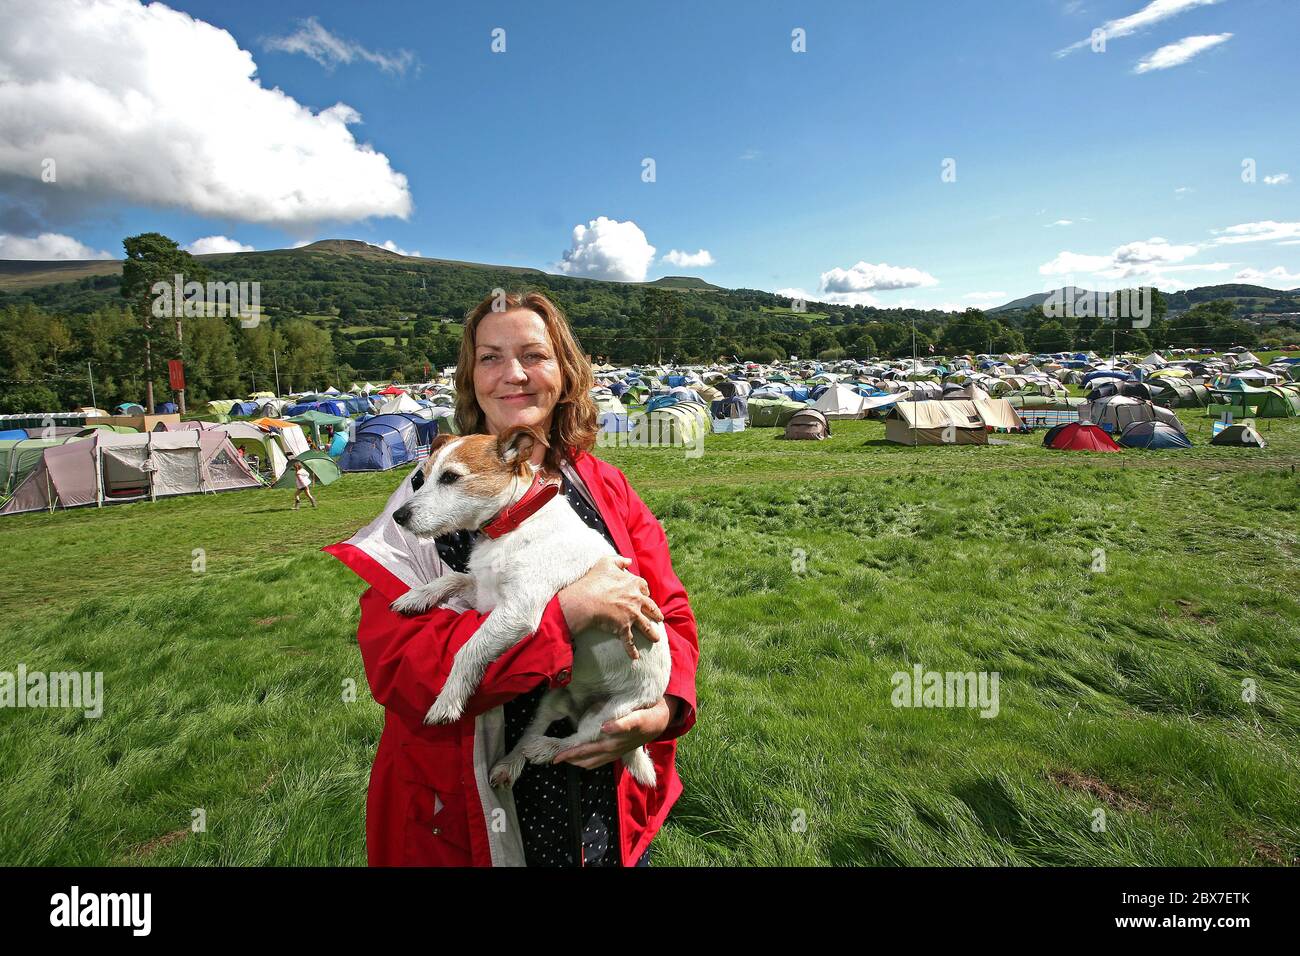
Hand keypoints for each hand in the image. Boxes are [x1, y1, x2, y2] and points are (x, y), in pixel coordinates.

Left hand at [554, 697, 673, 768]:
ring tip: (563, 759)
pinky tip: (579, 759)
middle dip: (570, 758)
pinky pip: (598, 762)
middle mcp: (614, 749)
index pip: (588, 748)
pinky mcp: (617, 752)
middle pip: (587, 758)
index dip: (572, 752)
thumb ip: (623, 723)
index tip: (558, 756)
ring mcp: (615, 752)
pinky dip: (586, 762)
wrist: (661, 721)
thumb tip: (605, 727)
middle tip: (554, 758)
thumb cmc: (647, 715)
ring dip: (577, 762)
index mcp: (615, 740)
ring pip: (592, 762)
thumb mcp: (638, 716)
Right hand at [557, 555, 662, 658]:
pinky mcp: (623, 628)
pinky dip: (632, 650)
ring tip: (656, 639)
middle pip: (650, 608)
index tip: (646, 595)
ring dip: (651, 633)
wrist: (585, 600)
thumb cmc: (594, 580)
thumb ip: (619, 560)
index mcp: (633, 584)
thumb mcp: (606, 562)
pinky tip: (635, 657)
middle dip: (656, 613)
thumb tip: (628, 560)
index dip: (645, 592)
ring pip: (645, 626)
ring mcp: (631, 615)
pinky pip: (629, 642)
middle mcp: (636, 600)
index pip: (644, 588)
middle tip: (659, 618)